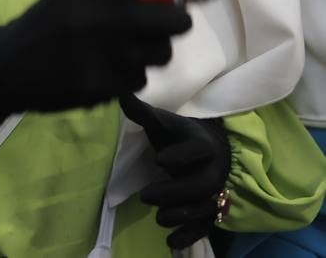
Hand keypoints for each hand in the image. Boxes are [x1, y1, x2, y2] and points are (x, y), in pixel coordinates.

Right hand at [0, 0, 222, 135]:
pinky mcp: (103, 85)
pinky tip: (105, 69)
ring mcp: (103, 53)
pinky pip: (140, 78)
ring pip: (161, 53)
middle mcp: (101, 16)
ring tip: (123, 49)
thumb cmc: (47, 23)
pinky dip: (129, 74)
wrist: (5, 66)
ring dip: (151, 51)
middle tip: (164, 23)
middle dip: (175, 22)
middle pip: (172, 19)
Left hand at [120, 94, 230, 248]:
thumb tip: (119, 91)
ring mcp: (215, 193)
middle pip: (200, 185)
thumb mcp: (164, 124)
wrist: (214, 152)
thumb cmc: (181, 137)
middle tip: (146, 195)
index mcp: (203, 145)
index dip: (182, 155)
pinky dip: (189, 236)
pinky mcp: (211, 212)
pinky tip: (171, 242)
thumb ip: (143, 112)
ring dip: (180, 215)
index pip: (198, 150)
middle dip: (174, 193)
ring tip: (158, 217)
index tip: (160, 159)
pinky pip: (206, 228)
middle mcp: (213, 171)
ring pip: (204, 209)